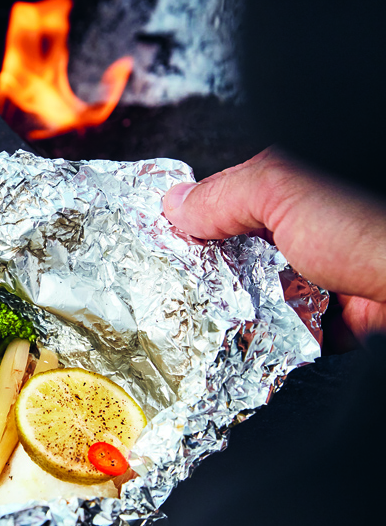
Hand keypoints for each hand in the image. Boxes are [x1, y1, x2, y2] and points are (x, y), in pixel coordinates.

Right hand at [163, 147, 385, 338]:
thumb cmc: (375, 221)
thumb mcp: (284, 187)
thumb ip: (225, 194)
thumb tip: (176, 203)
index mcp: (295, 186)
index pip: (227, 201)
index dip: (193, 223)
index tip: (162, 245)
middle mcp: (312, 227)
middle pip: (241, 254)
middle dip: (214, 273)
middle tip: (186, 290)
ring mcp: (328, 272)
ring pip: (265, 296)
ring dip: (245, 310)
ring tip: (217, 319)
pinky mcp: (343, 315)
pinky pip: (296, 331)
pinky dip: (279, 340)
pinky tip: (262, 338)